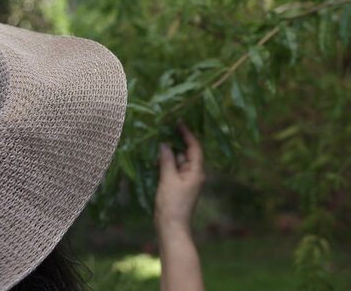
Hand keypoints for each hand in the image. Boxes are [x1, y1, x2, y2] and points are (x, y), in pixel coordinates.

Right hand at [154, 120, 204, 235]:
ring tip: (154, 151)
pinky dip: (165, 165)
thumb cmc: (172, 204)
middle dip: (174, 144)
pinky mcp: (178, 187)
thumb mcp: (168, 179)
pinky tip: (154, 163)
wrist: (172, 229)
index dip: (187, 133)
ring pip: (177, 162)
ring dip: (167, 156)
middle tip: (161, 133)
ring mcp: (186, 181)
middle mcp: (194, 174)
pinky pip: (173, 171)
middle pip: (186, 153)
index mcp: (196, 171)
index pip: (194, 147)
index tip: (178, 121)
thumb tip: (164, 144)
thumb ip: (167, 160)